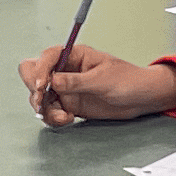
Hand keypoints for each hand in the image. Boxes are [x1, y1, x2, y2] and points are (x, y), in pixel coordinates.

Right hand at [17, 47, 175, 126]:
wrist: (140, 99)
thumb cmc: (127, 80)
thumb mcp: (102, 80)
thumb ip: (76, 81)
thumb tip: (53, 81)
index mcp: (74, 55)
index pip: (47, 57)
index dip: (40, 71)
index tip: (43, 87)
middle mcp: (65, 71)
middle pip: (34, 75)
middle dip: (35, 90)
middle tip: (42, 103)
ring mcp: (65, 88)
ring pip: (39, 97)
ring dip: (45, 109)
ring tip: (63, 117)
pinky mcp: (69, 104)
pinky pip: (50, 111)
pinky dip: (53, 118)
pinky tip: (67, 119)